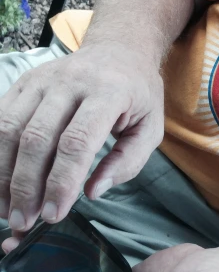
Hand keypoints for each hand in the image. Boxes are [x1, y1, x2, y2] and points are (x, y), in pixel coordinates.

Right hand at [0, 41, 163, 250]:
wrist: (120, 49)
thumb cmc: (138, 94)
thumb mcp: (151, 126)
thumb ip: (128, 161)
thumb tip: (93, 192)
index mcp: (109, 92)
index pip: (77, 142)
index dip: (61, 182)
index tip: (54, 215)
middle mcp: (71, 82)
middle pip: (37, 139)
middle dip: (27, 186)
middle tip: (24, 221)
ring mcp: (44, 79)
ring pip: (10, 129)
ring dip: (4, 175)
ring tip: (8, 209)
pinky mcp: (25, 82)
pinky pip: (0, 119)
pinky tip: (0, 181)